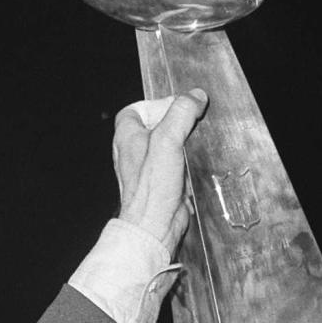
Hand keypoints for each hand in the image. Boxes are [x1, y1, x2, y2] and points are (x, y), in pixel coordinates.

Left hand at [113, 90, 207, 254]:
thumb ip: (180, 113)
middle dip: (174, 123)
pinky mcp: (161, 182)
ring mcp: (147, 168)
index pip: (135, 110)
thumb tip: (194, 97)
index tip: (177, 106)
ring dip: (183, 143)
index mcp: (126, 138)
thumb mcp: (167, 140)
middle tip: (190, 124)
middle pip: (155, 126)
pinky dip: (186, 162)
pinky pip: (176, 164)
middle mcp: (134, 152)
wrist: (154, 225)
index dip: (156, 104)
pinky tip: (194, 166)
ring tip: (193, 145)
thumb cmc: (150, 189)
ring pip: (167, 145)